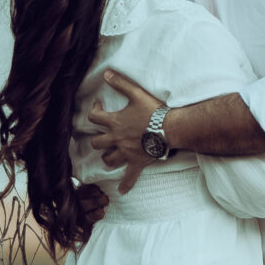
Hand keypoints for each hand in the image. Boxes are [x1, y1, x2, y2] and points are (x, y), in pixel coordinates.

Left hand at [82, 68, 163, 192]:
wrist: (171, 128)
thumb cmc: (155, 111)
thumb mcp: (137, 93)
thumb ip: (121, 83)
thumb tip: (106, 73)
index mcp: (115, 123)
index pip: (94, 117)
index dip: (93, 111)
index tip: (99, 106)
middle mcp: (117, 139)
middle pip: (97, 142)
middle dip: (97, 139)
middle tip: (103, 134)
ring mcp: (126, 153)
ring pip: (108, 159)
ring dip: (107, 157)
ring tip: (109, 155)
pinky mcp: (137, 162)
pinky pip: (129, 176)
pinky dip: (125, 183)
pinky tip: (121, 190)